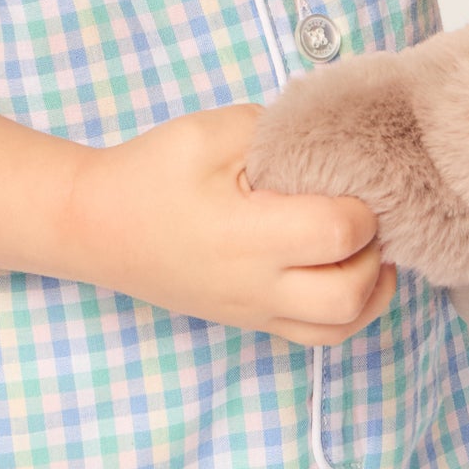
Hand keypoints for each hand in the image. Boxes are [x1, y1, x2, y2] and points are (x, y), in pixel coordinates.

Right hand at [62, 105, 397, 343]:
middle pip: (351, 295)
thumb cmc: (148, 175)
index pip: (340, 233)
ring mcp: (254, 311)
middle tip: (365, 216)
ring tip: (365, 249)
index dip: (363, 205)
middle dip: (374, 254)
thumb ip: (277, 132)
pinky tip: (345, 271)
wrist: (94, 226)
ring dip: (369, 290)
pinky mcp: (251, 322)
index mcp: (247, 235)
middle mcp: (256, 285)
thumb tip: (332, 141)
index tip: (353, 181)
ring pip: (342, 328)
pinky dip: (347, 310)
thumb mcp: (209, 132)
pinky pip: (318, 336)